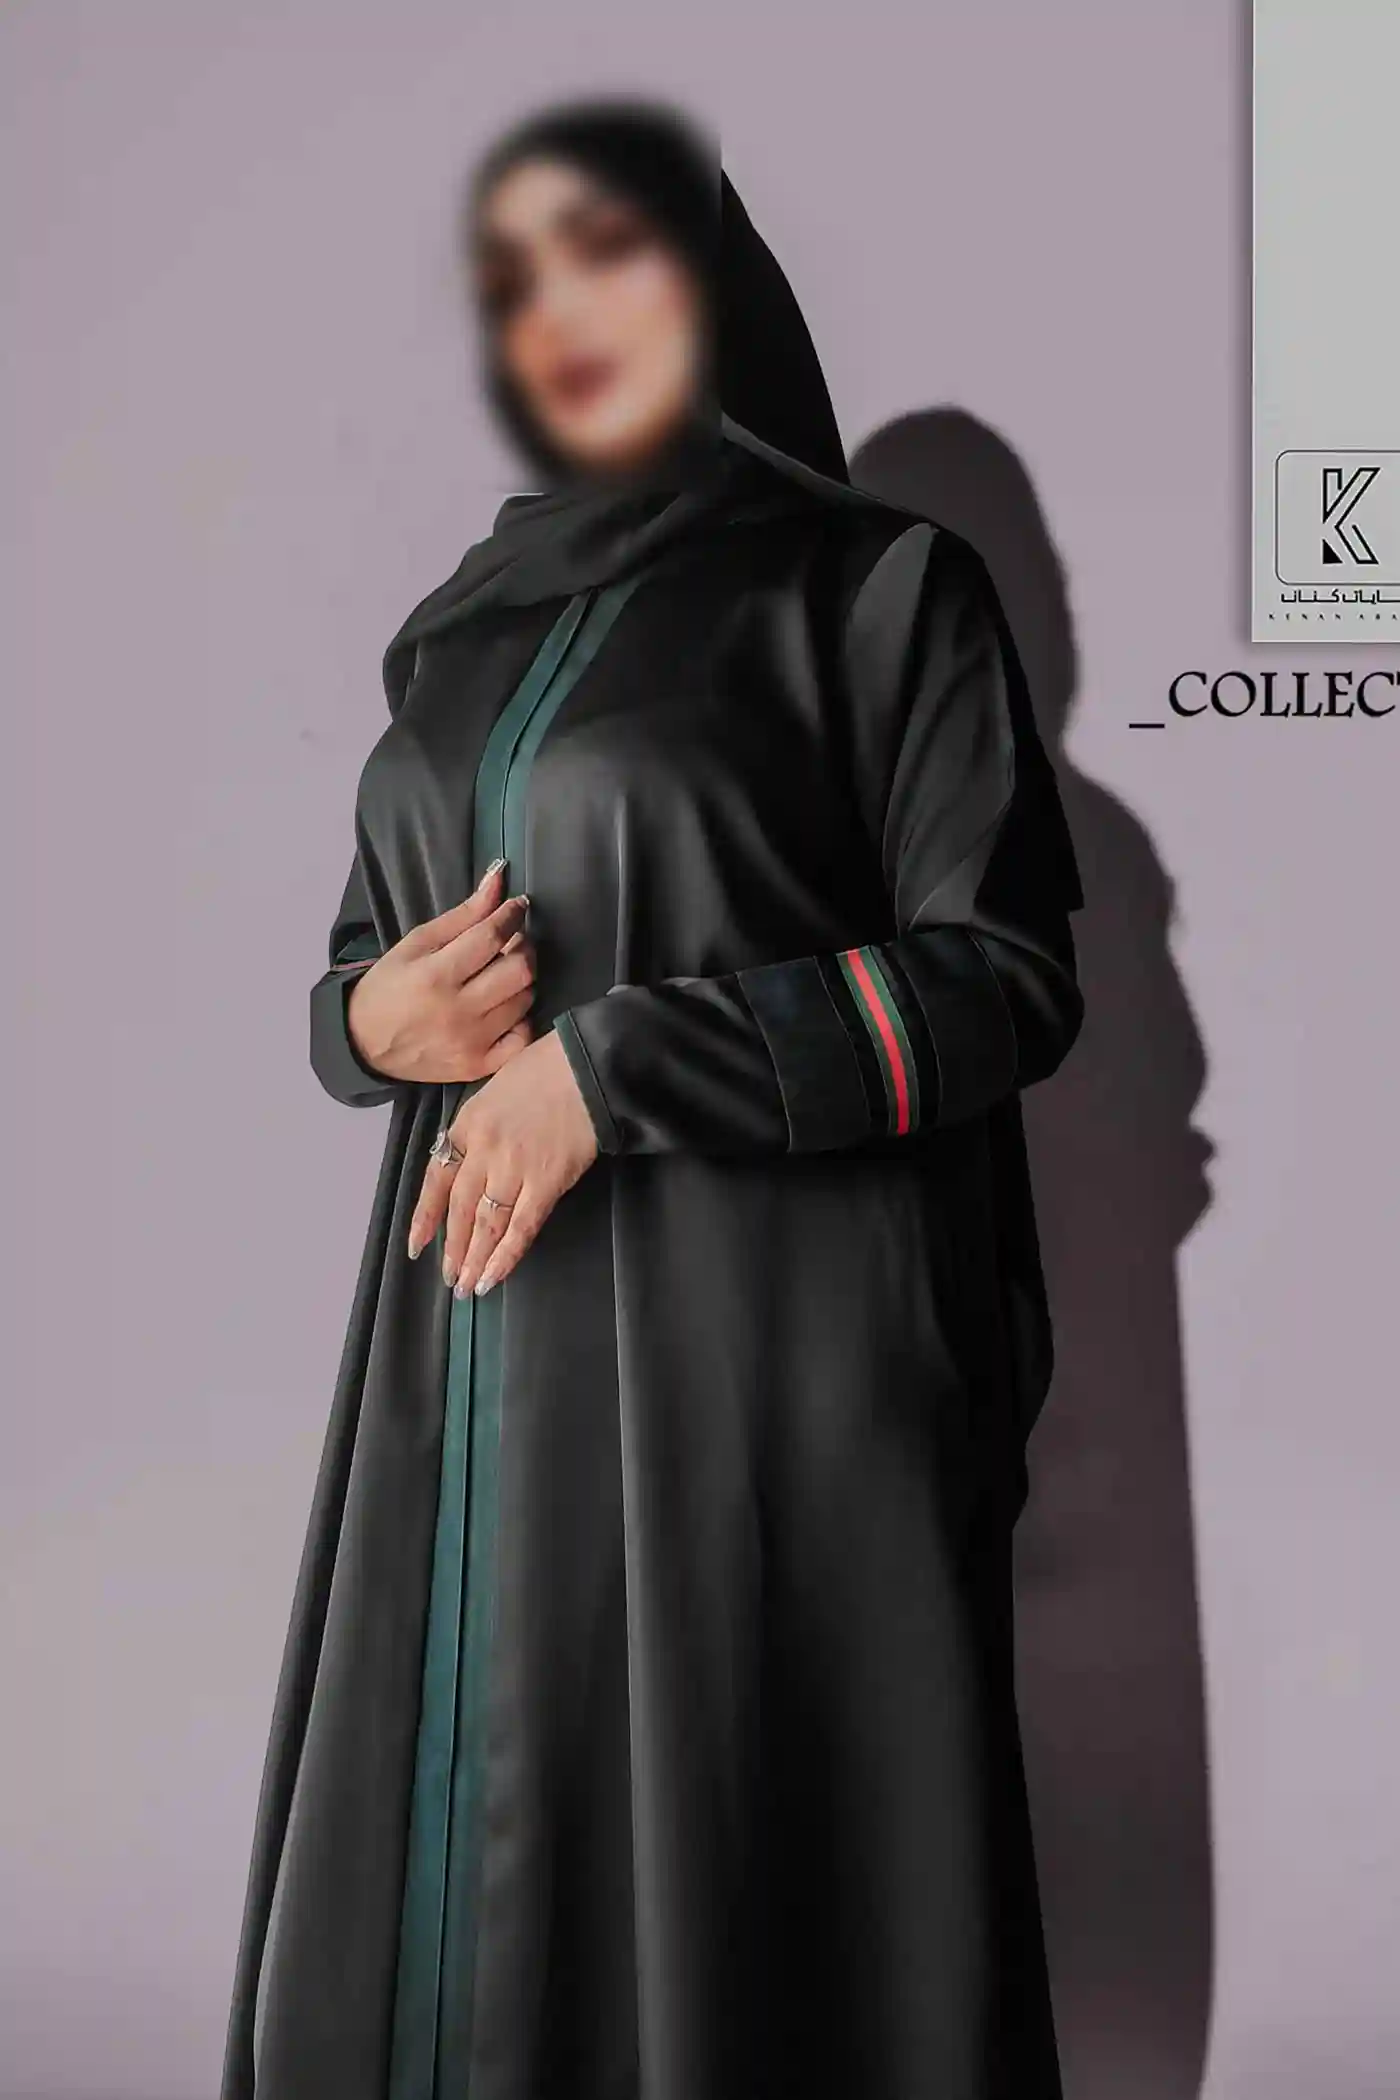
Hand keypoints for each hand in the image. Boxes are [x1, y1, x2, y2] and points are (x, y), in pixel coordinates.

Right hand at [346, 861, 535, 1083]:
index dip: (512, 915)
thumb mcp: (416, 942)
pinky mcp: (479, 1065)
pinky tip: (506, 1008)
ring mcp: (472, 1043)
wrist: (365, 1044)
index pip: (492, 937)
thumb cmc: (389, 987)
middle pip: (520, 970)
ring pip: (525, 1000)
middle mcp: (458, 1012)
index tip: (518, 906)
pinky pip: (523, 1038)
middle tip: (513, 942)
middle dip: (524, 947)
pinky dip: (522, 1018)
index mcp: (436, 976)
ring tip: (503, 972)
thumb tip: (499, 879)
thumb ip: (463, 914)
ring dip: (523, 980)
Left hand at [406, 1028, 599, 1294]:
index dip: (425, 1217)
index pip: (436, 1179)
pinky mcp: (546, 1182)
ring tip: (468, 1287)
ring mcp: (513, 1168)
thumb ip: (479, 1126)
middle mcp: (483, 1151)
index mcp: (467, 1125)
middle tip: (448, 1278)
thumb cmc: (546, 1070)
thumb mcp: (494, 1088)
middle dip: (453, 1248)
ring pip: (486, 1224)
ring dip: (475, 1259)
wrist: (586, 1068)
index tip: (417, 1245)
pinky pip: (521, 1227)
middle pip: (459, 1209)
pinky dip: (506, 1256)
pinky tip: (494, 1276)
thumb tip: (472, 1161)